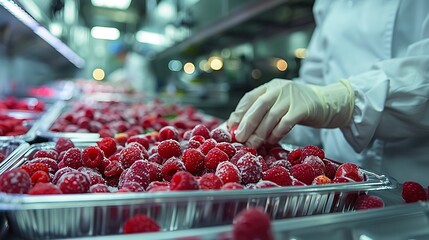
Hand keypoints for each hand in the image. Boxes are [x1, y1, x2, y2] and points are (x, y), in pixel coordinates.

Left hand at [227, 79, 353, 147]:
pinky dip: (276, 133)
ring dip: (260, 132)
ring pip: (271, 116)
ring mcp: (292, 96)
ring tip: (253, 144)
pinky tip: (272, 141)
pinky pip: (286, 122)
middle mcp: (280, 88)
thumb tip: (240, 128)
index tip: (231, 127)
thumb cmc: (299, 107)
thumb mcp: (279, 104)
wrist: (328, 103)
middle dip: (247, 123)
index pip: (249, 98)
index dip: (239, 113)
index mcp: (270, 86)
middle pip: (258, 106)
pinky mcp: (304, 107)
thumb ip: (262, 113)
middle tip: (239, 138)